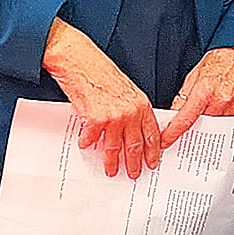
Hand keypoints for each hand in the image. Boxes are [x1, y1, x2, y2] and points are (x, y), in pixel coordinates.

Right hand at [42, 18, 160, 178]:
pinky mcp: (95, 119)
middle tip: (133, 174)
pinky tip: (86, 147)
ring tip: (110, 171)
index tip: (152, 162)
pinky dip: (88, 144)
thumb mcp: (125, 90)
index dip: (153, 151)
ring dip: (111, 162)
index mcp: (141, 104)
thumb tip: (131, 129)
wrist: (80, 60)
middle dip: (134, 162)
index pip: (153, 134)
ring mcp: (114, 117)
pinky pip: (92, 140)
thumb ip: (131, 109)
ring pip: (114, 147)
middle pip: (135, 144)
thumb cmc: (100, 72)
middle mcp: (130, 112)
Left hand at [162, 47, 233, 146]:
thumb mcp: (194, 76)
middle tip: (193, 123)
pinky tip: (225, 107)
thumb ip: (183, 98)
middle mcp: (222, 100)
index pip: (186, 119)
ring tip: (213, 109)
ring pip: (218, 127)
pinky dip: (226, 119)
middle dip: (195, 128)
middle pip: (202, 126)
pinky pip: (233, 123)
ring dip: (211, 124)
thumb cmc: (220, 61)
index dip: (173, 133)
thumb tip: (172, 116)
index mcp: (205, 91)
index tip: (166, 142)